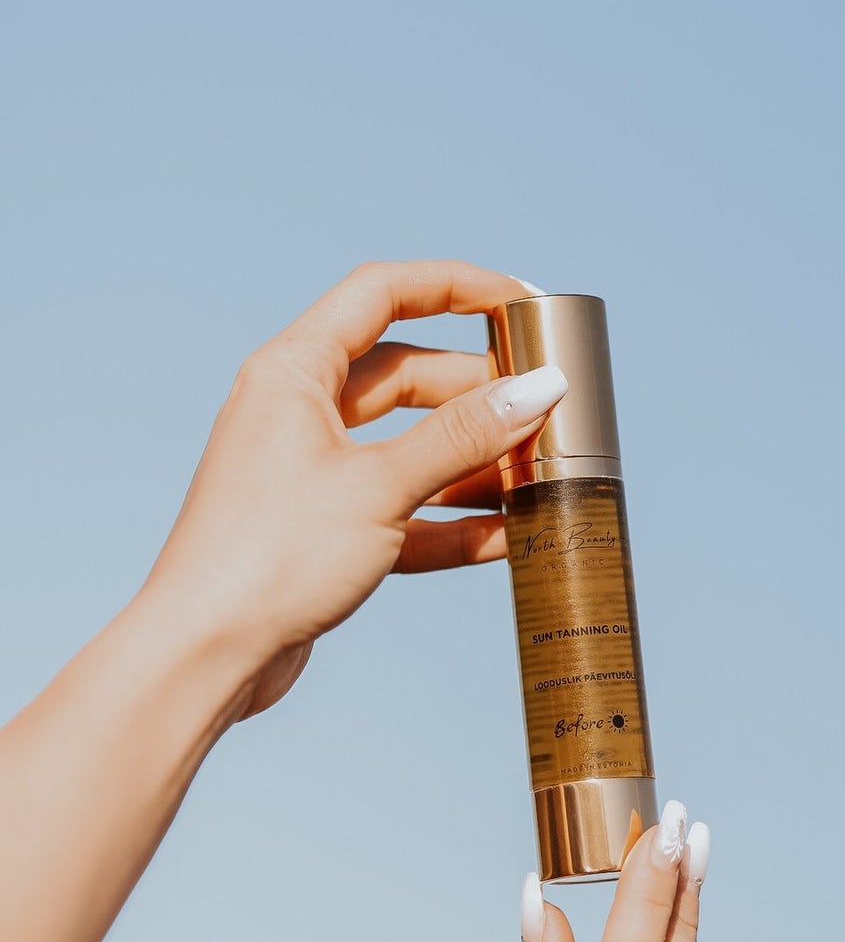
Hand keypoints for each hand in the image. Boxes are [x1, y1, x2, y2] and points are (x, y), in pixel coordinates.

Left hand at [141, 260, 560, 716]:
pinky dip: (451, 520)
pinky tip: (506, 536)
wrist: (205, 654)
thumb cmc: (269, 556)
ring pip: (409, 447)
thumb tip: (538, 390)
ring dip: (471, 460)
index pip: (384, 294)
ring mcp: (312, 474)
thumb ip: (464, 436)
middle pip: (406, 375)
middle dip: (478, 391)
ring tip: (536, 474)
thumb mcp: (380, 485)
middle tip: (543, 408)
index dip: (457, 288)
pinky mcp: (324, 533)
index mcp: (294, 371)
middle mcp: (298, 412)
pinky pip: (403, 511)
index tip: (521, 303)